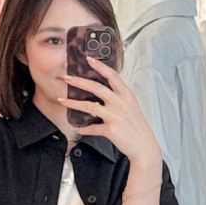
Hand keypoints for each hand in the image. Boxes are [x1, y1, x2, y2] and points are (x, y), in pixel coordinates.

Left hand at [61, 62, 161, 177]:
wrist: (144, 145)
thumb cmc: (137, 125)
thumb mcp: (131, 105)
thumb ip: (118, 96)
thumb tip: (102, 89)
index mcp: (126, 94)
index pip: (112, 75)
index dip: (100, 66)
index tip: (88, 59)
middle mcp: (120, 103)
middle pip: (96, 87)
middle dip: (79, 81)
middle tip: (66, 77)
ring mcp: (115, 116)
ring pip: (88, 106)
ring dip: (72, 103)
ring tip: (62, 100)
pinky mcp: (110, 130)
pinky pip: (91, 128)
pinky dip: (82, 128)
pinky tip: (76, 127)